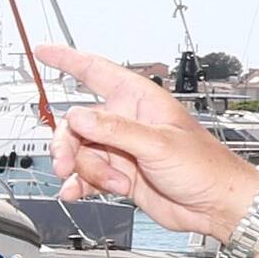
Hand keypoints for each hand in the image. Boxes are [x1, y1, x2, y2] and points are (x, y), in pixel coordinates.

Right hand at [30, 48, 258, 238]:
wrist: (215, 206)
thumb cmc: (205, 167)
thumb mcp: (158, 144)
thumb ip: (115, 129)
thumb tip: (78, 115)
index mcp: (139, 100)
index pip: (95, 71)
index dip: (67, 59)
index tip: (43, 51)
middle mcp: (126, 121)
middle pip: (76, 122)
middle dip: (67, 144)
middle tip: (66, 163)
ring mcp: (121, 149)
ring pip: (80, 152)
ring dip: (86, 170)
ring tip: (108, 183)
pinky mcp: (119, 174)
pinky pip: (86, 176)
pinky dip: (80, 185)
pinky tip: (77, 193)